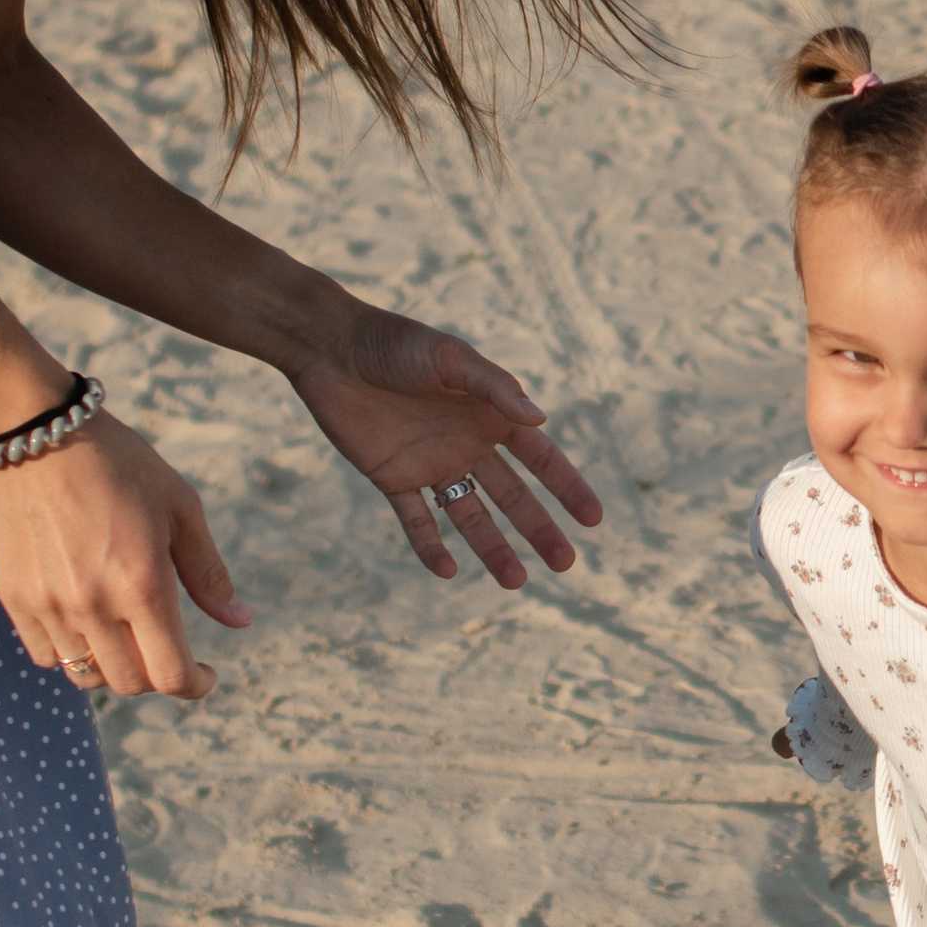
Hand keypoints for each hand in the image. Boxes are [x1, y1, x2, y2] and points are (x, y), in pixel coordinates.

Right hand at [0, 413, 248, 699]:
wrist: (37, 434)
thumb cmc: (120, 464)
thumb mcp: (180, 508)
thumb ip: (208, 573)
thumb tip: (240, 622)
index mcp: (142, 584)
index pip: (169, 675)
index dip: (194, 684)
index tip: (205, 674)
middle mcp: (92, 604)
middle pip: (129, 683)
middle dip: (157, 675)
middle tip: (167, 647)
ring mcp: (47, 605)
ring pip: (84, 675)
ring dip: (113, 666)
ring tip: (125, 634)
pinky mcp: (14, 597)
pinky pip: (44, 654)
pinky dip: (70, 652)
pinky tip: (85, 623)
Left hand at [287, 305, 603, 587]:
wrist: (332, 349)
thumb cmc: (397, 344)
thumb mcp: (451, 360)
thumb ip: (495, 389)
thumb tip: (541, 421)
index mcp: (490, 414)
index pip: (541, 459)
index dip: (568, 488)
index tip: (594, 519)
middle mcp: (468, 444)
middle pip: (513, 497)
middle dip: (540, 529)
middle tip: (565, 564)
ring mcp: (432, 465)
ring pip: (470, 516)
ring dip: (493, 548)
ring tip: (516, 581)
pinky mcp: (393, 479)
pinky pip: (416, 520)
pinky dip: (429, 547)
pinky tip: (447, 571)